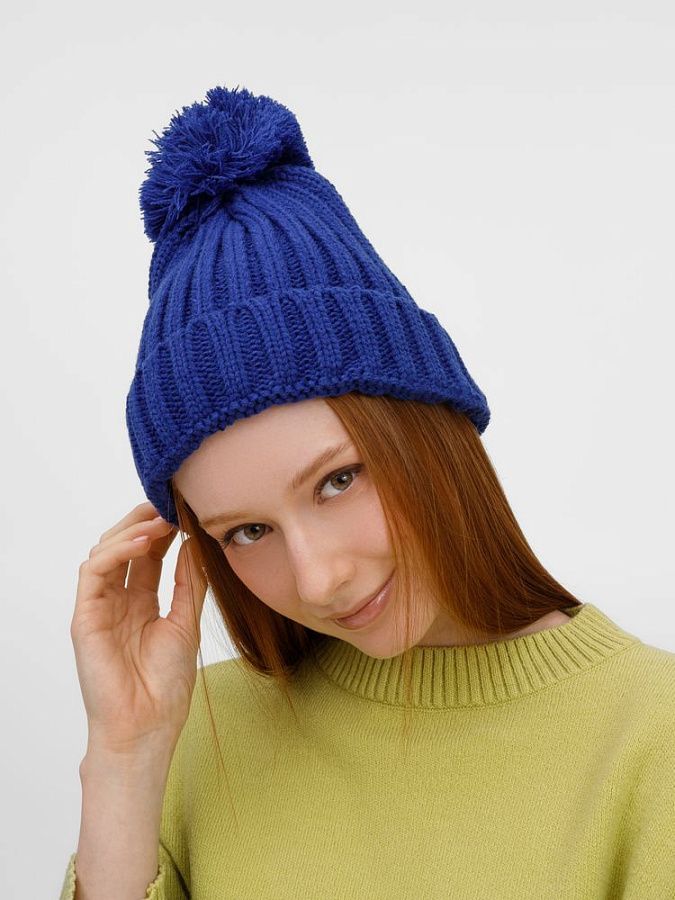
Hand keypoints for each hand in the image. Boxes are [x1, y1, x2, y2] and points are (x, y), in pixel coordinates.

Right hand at [70, 501, 207, 755]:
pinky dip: (116, 551)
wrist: (147, 726)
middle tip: (168, 504)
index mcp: (141, 604)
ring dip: (130, 530)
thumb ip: (188, 584)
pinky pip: (93, 572)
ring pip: (104, 552)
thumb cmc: (165, 685)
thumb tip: (196, 544)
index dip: (163, 530)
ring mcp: (100, 608)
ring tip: (159, 518)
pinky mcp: (85, 617)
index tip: (184, 510)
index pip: (147, 555)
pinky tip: (142, 541)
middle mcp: (118, 602)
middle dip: (145, 522)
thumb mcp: (186, 623)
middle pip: (124, 547)